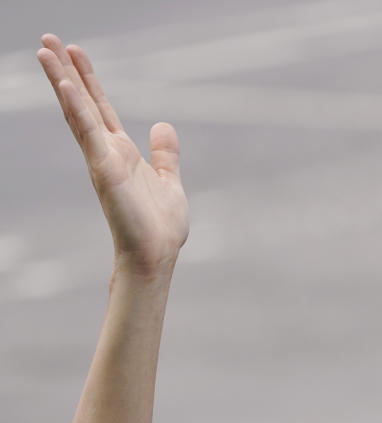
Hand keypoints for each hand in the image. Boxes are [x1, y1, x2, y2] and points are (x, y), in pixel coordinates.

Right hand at [37, 34, 188, 272]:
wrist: (156, 256)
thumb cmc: (160, 228)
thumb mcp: (169, 181)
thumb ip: (165, 154)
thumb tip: (163, 125)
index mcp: (121, 152)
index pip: (99, 107)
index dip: (87, 79)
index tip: (75, 51)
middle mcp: (107, 152)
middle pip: (81, 102)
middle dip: (66, 70)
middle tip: (47, 38)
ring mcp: (102, 160)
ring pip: (77, 111)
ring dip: (62, 80)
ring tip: (45, 50)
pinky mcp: (104, 171)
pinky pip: (88, 133)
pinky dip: (76, 108)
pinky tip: (65, 85)